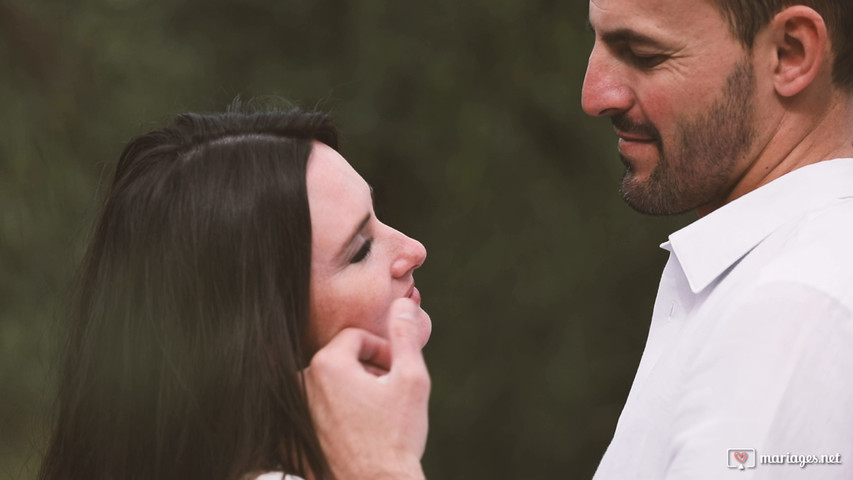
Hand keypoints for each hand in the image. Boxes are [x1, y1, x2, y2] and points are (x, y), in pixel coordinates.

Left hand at [304, 298, 430, 479]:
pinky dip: (335, 415)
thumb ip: (406, 336)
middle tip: (390, 396)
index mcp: (327, 365)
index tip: (397, 373)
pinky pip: (316, 411)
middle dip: (367, 370)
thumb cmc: (395, 439)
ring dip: (353, 391)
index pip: (356, 337)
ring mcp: (295, 412)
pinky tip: (356, 434)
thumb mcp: (412, 380)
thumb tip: (402, 303)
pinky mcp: (293, 436)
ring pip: (329, 385)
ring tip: (375, 416)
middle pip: (340, 359)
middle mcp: (302, 384)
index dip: (383, 350)